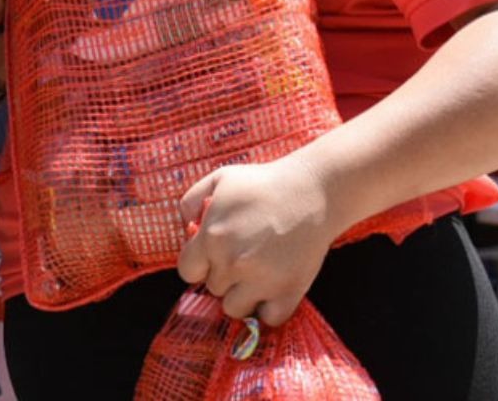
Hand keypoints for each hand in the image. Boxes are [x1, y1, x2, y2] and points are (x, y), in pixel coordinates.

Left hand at [176, 157, 342, 327]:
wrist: (312, 191)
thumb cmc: (263, 184)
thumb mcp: (218, 180)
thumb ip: (190, 202)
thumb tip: (185, 230)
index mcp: (211, 236)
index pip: (187, 271)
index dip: (199, 263)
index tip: (213, 254)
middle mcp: (232, 263)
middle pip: (212, 288)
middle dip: (223, 273)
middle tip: (243, 254)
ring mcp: (261, 280)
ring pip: (234, 309)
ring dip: (241, 295)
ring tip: (256, 273)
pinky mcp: (289, 291)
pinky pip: (268, 319)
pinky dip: (269, 308)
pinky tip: (272, 288)